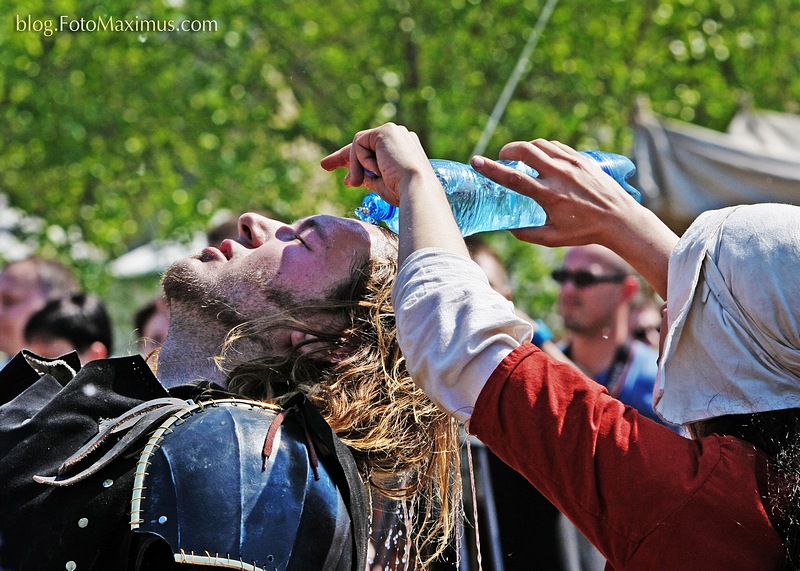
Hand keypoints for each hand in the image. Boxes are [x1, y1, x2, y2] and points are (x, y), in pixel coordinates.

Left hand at [320, 123, 435, 205]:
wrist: (417, 190)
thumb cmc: (404, 193)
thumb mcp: (382, 185)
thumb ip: (368, 177)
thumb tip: (352, 178)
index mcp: (403, 149)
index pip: (374, 151)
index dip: (356, 162)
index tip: (343, 175)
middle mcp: (400, 137)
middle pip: (363, 144)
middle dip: (343, 157)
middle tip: (325, 165)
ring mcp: (393, 132)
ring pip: (359, 146)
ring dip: (356, 167)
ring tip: (359, 182)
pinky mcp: (385, 131)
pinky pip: (359, 144)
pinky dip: (360, 161)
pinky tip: (375, 171)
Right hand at [472, 138, 676, 297]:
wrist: (619, 219)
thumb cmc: (585, 232)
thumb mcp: (553, 239)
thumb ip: (527, 234)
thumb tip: (509, 227)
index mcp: (549, 195)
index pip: (513, 178)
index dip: (491, 168)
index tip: (476, 160)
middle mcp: (559, 175)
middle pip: (525, 151)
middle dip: (508, 150)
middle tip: (502, 157)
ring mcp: (572, 164)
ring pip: (540, 145)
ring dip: (525, 148)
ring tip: (520, 157)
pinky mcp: (582, 159)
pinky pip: (555, 147)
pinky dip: (542, 148)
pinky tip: (540, 157)